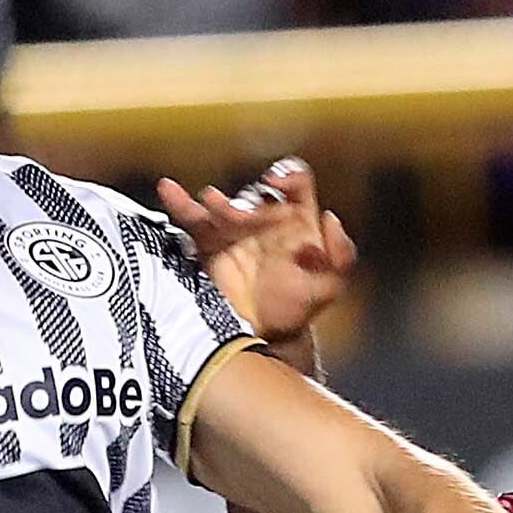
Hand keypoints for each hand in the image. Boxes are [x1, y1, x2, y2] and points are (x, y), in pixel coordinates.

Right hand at [160, 158, 357, 345]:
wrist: (263, 337)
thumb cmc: (296, 307)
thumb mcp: (331, 287)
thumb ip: (343, 255)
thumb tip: (331, 219)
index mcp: (297, 220)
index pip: (295, 183)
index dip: (289, 176)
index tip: (279, 184)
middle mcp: (265, 218)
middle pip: (257, 195)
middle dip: (253, 204)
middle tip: (248, 220)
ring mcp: (235, 229)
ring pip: (224, 203)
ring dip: (221, 203)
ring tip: (216, 208)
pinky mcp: (208, 242)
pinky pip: (191, 217)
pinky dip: (179, 201)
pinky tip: (169, 187)